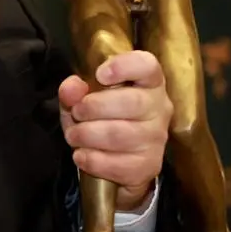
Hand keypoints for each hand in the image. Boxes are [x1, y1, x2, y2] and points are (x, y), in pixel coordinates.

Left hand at [58, 51, 172, 210]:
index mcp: (148, 82)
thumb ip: (74, 90)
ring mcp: (156, 138)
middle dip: (94, 107)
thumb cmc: (103, 118)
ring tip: (74, 135)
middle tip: (77, 112)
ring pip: (120, 135)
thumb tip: (71, 88)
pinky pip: (117, 163)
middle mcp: (159, 108)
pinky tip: (82, 154)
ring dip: (87, 135)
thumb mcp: (84, 99)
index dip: (124, 66)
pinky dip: (92, 159)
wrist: (119, 159)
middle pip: (133, 102)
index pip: (147, 66)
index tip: (100, 74)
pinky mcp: (149, 165)